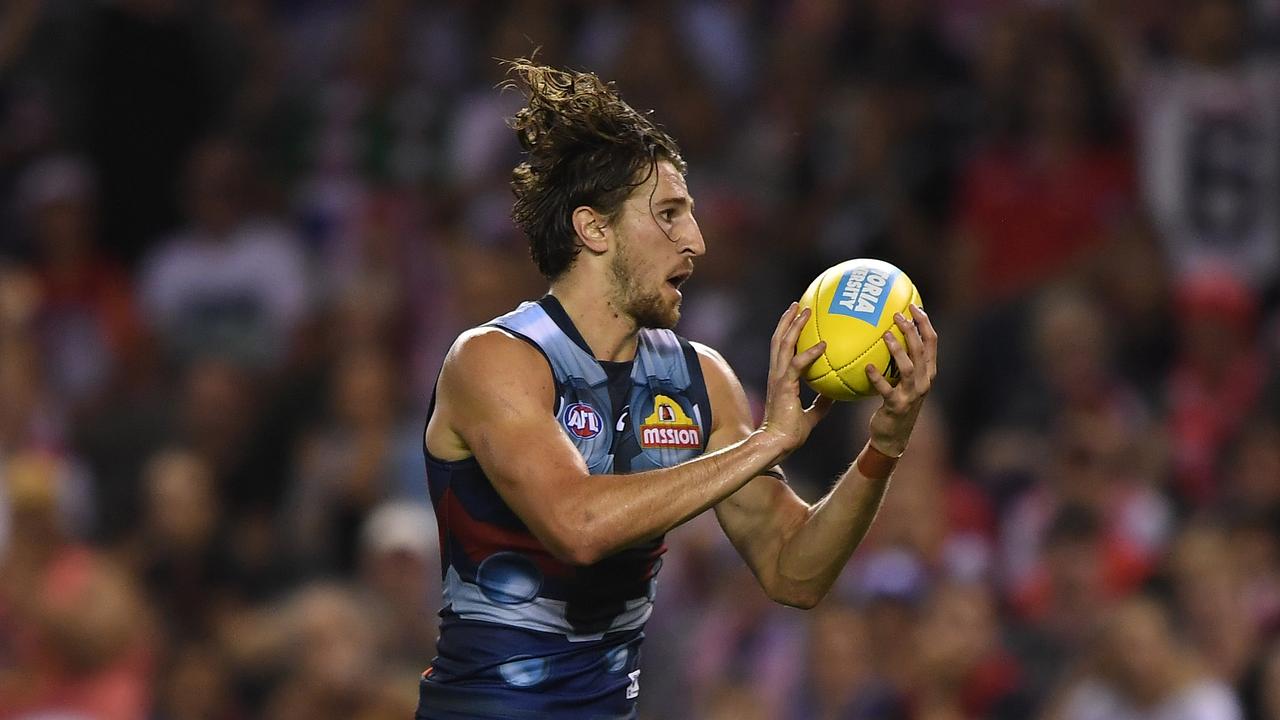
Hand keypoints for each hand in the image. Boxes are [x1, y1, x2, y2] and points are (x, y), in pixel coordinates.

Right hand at [759, 303, 834, 457]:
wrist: (776, 444)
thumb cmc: (790, 434)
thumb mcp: (811, 416)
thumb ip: (821, 404)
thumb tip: (835, 395)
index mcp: (781, 379)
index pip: (781, 349)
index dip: (787, 332)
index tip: (796, 318)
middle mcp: (776, 374)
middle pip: (778, 340)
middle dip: (788, 320)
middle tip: (798, 305)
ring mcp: (778, 378)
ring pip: (783, 345)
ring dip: (794, 326)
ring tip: (804, 310)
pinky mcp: (784, 386)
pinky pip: (796, 364)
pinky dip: (809, 353)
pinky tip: (823, 345)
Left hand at [865, 304, 937, 456]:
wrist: (893, 436)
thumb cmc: (894, 403)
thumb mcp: (901, 381)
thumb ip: (898, 360)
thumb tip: (883, 333)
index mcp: (927, 372)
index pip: (932, 342)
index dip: (924, 323)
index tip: (913, 306)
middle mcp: (924, 382)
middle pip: (921, 351)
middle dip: (912, 330)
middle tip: (897, 314)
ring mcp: (912, 395)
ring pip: (909, 368)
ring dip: (898, 350)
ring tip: (885, 335)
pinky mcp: (897, 406)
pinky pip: (886, 389)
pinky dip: (878, 378)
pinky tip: (867, 367)